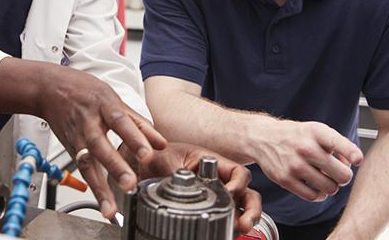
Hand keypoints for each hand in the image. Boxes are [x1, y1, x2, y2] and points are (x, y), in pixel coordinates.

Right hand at [37, 66, 166, 218]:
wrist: (49, 89)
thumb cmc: (83, 91)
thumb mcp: (113, 98)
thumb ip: (138, 123)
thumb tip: (160, 143)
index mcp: (103, 105)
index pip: (120, 122)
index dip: (133, 138)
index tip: (147, 154)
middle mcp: (88, 123)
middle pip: (100, 146)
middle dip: (115, 167)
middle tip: (130, 184)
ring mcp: (76, 137)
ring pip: (87, 164)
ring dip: (100, 188)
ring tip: (111, 208)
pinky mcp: (70, 149)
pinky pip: (82, 171)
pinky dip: (93, 188)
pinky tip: (104, 205)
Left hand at [119, 142, 261, 234]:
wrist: (138, 164)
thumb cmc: (154, 156)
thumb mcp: (166, 161)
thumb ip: (179, 174)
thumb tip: (187, 186)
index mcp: (212, 163)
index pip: (238, 173)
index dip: (238, 184)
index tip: (229, 194)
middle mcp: (217, 180)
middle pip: (246, 194)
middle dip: (250, 209)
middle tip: (244, 222)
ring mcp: (213, 196)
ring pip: (239, 209)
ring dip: (244, 220)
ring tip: (239, 229)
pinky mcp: (205, 210)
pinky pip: (222, 219)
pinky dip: (227, 227)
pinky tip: (225, 233)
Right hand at [254, 119, 363, 201]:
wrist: (262, 137)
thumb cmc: (296, 136)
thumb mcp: (316, 131)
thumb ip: (338, 145)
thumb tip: (352, 164)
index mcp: (316, 132)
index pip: (340, 144)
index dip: (353, 154)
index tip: (357, 160)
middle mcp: (305, 148)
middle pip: (343, 176)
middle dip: (344, 176)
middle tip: (337, 172)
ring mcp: (294, 165)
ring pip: (331, 188)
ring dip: (331, 186)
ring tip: (324, 177)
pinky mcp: (285, 179)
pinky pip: (314, 196)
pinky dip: (319, 194)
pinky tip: (316, 186)